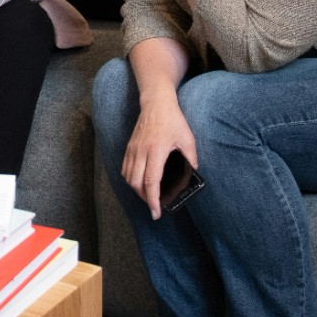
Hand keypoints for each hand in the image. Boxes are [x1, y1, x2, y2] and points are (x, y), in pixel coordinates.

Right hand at [122, 95, 197, 219]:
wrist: (156, 103)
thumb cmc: (173, 121)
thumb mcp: (188, 140)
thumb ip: (190, 159)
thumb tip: (191, 174)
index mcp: (156, 151)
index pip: (151, 181)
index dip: (153, 200)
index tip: (156, 213)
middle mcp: (141, 151)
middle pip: (136, 183)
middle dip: (145, 199)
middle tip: (155, 207)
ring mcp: (133, 149)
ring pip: (128, 177)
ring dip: (136, 190)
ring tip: (148, 196)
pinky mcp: (129, 147)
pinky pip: (125, 169)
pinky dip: (130, 179)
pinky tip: (139, 182)